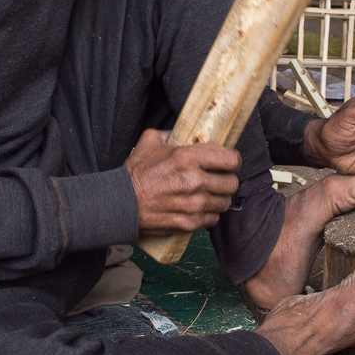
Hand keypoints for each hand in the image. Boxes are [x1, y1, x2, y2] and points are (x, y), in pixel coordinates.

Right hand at [124, 128, 239, 234]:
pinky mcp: (189, 223)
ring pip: (224, 202)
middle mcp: (193, 181)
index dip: (233, 160)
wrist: (120, 203)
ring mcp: (192, 204)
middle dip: (228, 180)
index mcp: (187, 158)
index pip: (231, 159)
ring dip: (219, 198)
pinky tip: (200, 208)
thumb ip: (170, 133)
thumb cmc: (135, 173)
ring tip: (210, 194)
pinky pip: (212, 219)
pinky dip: (209, 214)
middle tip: (219, 179)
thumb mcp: (150, 142)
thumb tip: (183, 132)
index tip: (228, 162)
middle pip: (232, 183)